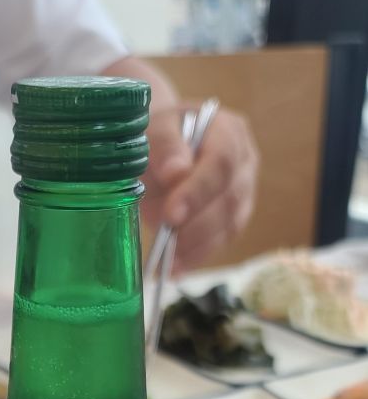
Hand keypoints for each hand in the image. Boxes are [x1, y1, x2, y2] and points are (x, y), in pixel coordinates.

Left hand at [142, 104, 258, 274]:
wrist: (161, 150)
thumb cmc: (159, 135)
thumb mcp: (155, 128)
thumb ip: (164, 145)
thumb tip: (175, 172)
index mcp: (229, 132)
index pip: (221, 163)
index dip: (198, 192)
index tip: (172, 214)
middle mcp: (244, 163)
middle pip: (228, 199)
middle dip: (196, 225)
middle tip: (165, 241)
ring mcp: (243, 193)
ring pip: (229, 225)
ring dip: (196, 247)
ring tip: (167, 262)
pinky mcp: (233, 219)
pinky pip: (220, 242)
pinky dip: (196, 258)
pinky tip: (174, 270)